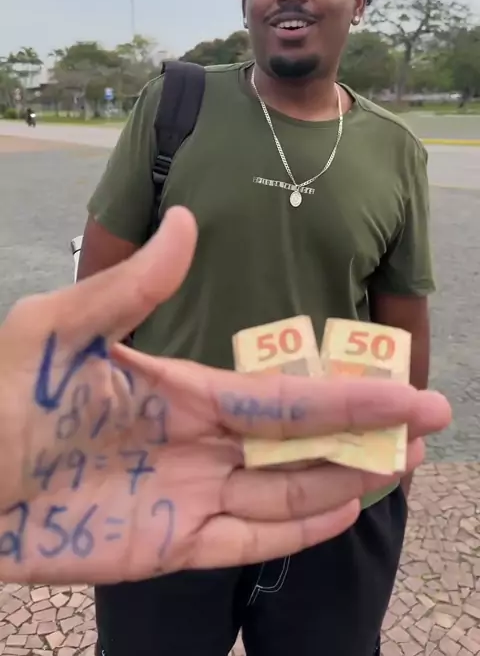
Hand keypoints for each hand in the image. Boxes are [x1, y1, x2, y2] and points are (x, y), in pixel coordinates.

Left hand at [0, 207, 450, 584]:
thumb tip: (189, 222)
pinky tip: (342, 512)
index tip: (404, 388)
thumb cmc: (1, 398)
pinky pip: (245, 541)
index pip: (279, 392)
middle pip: (296, 441)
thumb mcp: (59, 330)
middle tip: (428, 428)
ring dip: (343, 479)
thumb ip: (132, 286)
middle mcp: (194, 441)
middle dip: (363, 434)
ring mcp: (184, 495)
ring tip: (401, 467)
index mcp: (177, 389)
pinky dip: (296, 531)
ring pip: (282, 490)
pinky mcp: (164, 546)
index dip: (344, 391)